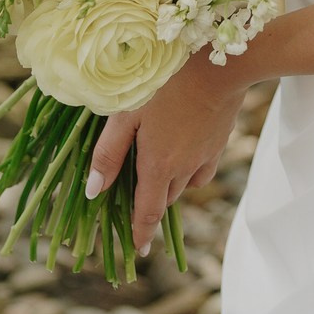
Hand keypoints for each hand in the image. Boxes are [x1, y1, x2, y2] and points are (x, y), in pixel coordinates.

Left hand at [88, 52, 250, 251]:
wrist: (220, 64)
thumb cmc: (164, 84)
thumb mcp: (126, 115)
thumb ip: (109, 154)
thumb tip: (93, 192)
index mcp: (159, 166)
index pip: (149, 213)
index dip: (141, 234)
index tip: (138, 250)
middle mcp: (185, 168)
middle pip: (165, 198)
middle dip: (150, 203)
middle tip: (135, 194)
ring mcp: (206, 155)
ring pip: (185, 184)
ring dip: (170, 185)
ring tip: (157, 169)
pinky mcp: (220, 140)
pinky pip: (203, 168)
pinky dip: (190, 170)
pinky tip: (183, 150)